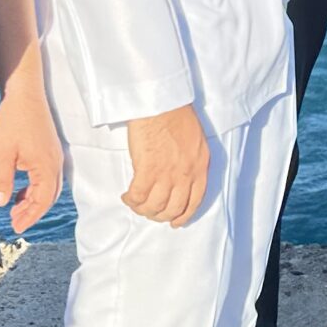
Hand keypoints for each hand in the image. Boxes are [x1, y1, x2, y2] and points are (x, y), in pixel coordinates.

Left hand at [0, 68, 63, 234]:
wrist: (24, 92)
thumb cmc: (14, 120)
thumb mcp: (2, 153)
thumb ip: (3, 180)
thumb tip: (2, 203)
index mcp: (46, 166)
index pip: (43, 200)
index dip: (30, 216)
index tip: (17, 227)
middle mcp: (55, 162)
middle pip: (49, 196)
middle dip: (33, 211)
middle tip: (15, 222)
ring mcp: (54, 154)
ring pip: (49, 186)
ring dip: (34, 199)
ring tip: (16, 207)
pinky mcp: (49, 148)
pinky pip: (47, 175)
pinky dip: (36, 187)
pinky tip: (21, 188)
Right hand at [122, 104, 210, 225]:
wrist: (162, 103)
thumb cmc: (177, 115)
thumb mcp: (196, 141)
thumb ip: (191, 161)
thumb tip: (181, 175)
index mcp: (200, 167)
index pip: (194, 202)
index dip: (183, 216)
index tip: (175, 222)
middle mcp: (186, 175)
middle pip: (173, 209)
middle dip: (160, 215)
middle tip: (150, 212)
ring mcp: (167, 175)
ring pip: (155, 207)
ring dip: (143, 210)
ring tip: (136, 204)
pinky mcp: (148, 170)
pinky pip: (138, 196)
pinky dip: (131, 200)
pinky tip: (127, 196)